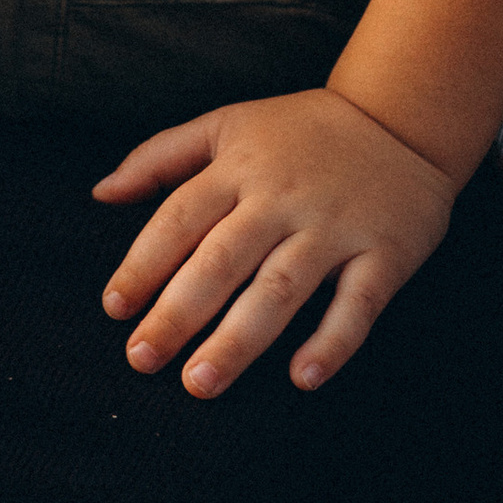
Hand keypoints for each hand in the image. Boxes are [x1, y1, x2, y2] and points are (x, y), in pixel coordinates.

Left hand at [93, 90, 454, 395]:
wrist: (401, 118)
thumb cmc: (300, 132)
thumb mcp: (227, 125)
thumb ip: (160, 156)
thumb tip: (101, 193)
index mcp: (239, 167)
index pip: (180, 218)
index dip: (144, 263)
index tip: (115, 308)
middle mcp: (282, 198)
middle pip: (221, 261)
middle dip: (178, 313)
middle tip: (143, 359)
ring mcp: (335, 227)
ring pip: (280, 288)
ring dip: (239, 340)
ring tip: (199, 383)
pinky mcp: (384, 252)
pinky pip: (357, 303)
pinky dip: (332, 341)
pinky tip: (302, 378)